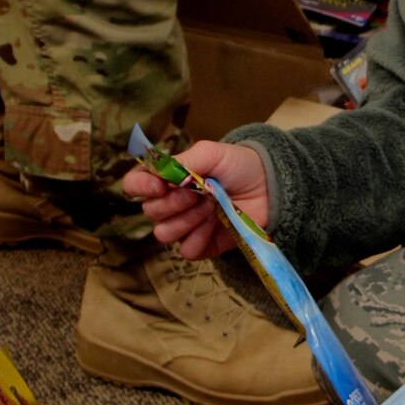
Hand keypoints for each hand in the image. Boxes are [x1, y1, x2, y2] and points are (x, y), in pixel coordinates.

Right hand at [122, 140, 270, 257]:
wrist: (269, 187)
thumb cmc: (238, 165)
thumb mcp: (209, 153)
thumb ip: (181, 162)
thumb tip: (156, 175)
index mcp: (168, 179)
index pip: (135, 185)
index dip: (140, 187)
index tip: (159, 186)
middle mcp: (171, 204)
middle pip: (151, 211)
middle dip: (176, 201)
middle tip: (202, 192)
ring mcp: (185, 226)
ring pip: (165, 233)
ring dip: (188, 219)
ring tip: (212, 207)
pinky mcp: (202, 245)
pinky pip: (186, 250)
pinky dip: (200, 238)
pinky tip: (216, 225)